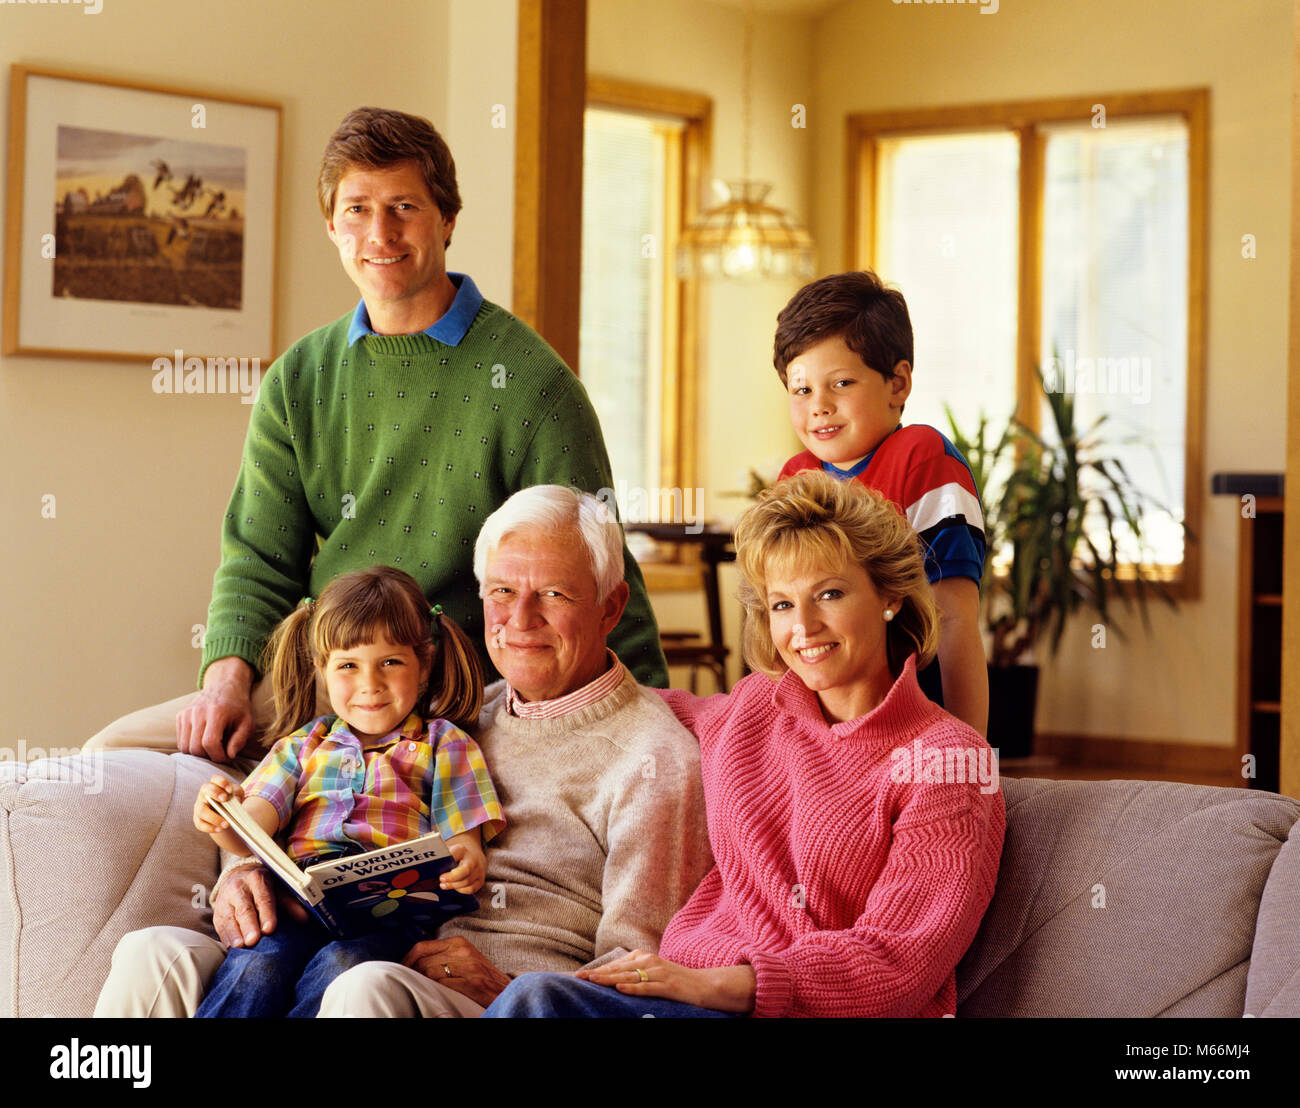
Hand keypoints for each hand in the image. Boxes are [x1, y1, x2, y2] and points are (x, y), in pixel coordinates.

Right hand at [177, 657, 254, 762]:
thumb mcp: (247, 723)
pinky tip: (203, 741)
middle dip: (208, 757)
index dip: (218, 756)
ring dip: (198, 754)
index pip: (210, 743)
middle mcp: (198, 711)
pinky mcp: (180, 716)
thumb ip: (240, 740)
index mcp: (216, 712)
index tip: (227, 758)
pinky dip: (191, 746)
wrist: (224, 686)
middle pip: (195, 747)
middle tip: (220, 754)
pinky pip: (180, 741)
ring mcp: (186, 713)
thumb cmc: (238, 708)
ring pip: (185, 747)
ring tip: (212, 748)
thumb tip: (229, 756)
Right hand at [194, 775, 242, 833]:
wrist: (225, 815)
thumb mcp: (237, 794)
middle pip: (206, 790)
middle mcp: (204, 794)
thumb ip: (237, 792)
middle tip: (225, 799)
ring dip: (214, 817)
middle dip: (215, 793)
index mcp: (215, 785)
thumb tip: (234, 797)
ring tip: (227, 824)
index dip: (222, 782)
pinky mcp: (197, 819)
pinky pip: (200, 824)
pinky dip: (210, 827)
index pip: (215, 778)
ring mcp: (199, 806)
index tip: (230, 790)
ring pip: (201, 810)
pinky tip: (220, 829)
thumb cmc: (231, 800)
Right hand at [211, 864, 306, 947]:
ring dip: (234, 934)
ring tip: (240, 947)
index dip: (266, 914)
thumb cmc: (263, 886)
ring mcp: (225, 900)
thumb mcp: (277, 888)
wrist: (238, 876)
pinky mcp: (217, 912)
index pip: (263, 898)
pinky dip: (226, 937)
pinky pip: (220, 926)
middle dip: (248, 926)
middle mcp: (238, 888)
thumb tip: (305, 919)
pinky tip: (231, 948)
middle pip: (244, 909)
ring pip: (229, 918)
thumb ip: (290, 903)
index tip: (270, 929)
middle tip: (253, 941)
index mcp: (257, 879)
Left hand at [402, 936, 510, 1008]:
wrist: (505, 990)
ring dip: (421, 982)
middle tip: (408, 981)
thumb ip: (444, 954)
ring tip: (420, 988)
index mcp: (459, 942)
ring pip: (429, 973)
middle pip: (423, 961)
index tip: (401, 969)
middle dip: (412, 973)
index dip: (407, 959)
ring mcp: (468, 967)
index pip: (422, 947)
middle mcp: (463, 951)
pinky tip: (435, 993)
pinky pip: (442, 985)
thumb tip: (415, 960)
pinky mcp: (471, 983)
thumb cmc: (482, 976)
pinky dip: (434, 990)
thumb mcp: (464, 957)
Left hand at [439, 838, 484, 894]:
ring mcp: (478, 870)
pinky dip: (462, 890)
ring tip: (444, 885)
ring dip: (454, 885)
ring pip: (467, 881)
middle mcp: (473, 859)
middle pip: (465, 870)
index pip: (457, 854)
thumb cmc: (457, 856)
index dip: (449, 865)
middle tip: (441, 881)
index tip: (440, 875)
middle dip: (452, 878)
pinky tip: (455, 888)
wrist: (474, 856)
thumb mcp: (449, 851)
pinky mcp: (480, 880)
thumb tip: (428, 867)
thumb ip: (441, 857)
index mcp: (462, 850)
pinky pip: (472, 889)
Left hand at [577, 949, 756, 1013]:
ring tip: (593, 981)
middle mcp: (650, 961)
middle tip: (579, 978)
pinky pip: (647, 986)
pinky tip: (620, 988)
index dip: (598, 969)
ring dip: (610, 978)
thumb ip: (636, 972)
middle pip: (619, 968)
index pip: (616, 964)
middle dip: (598, 973)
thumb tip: (613, 978)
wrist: (705, 985)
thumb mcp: (654, 972)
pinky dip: (633, 987)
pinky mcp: (668, 985)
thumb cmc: (677, 980)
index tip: (580, 975)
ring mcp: (659, 972)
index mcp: (644, 957)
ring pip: (630, 976)